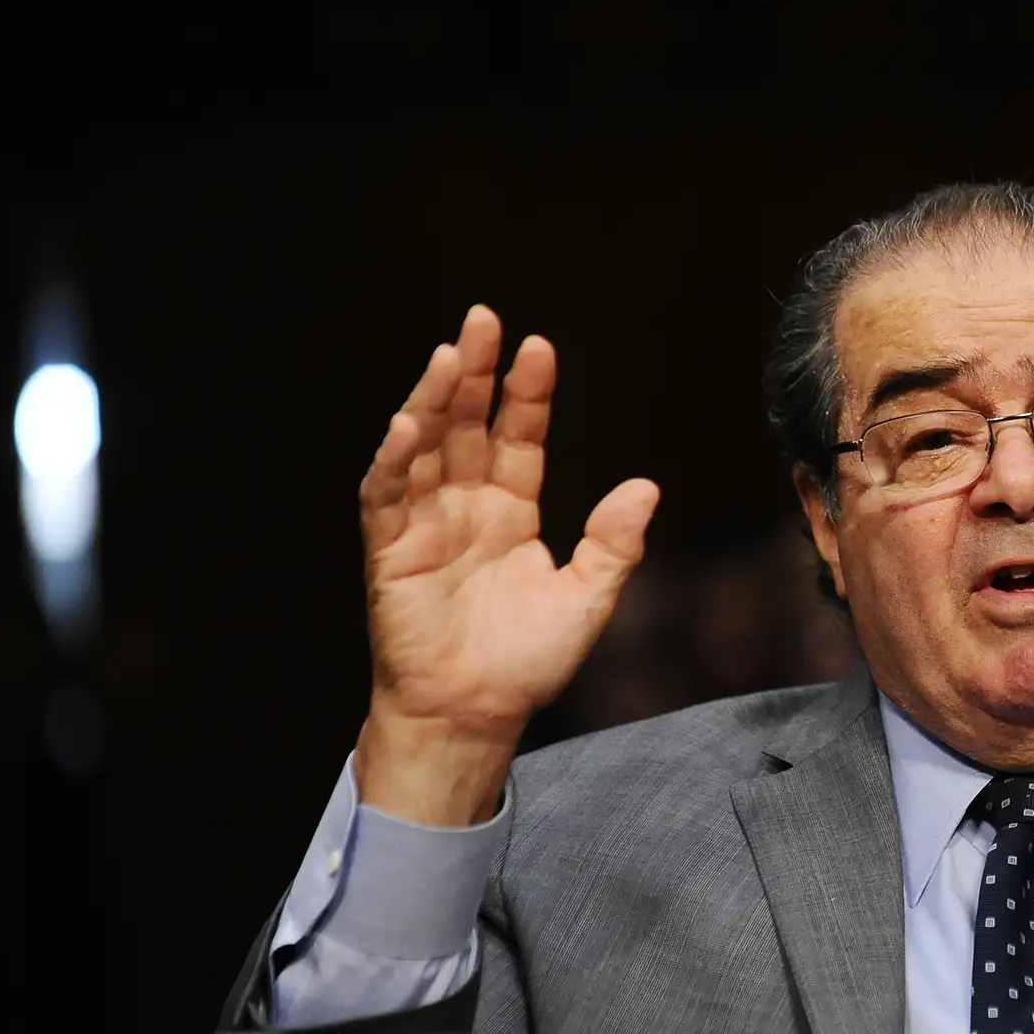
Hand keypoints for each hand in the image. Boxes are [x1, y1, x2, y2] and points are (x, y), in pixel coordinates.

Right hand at [353, 306, 659, 823]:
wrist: (476, 713)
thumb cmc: (526, 661)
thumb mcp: (586, 599)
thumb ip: (613, 544)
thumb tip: (646, 487)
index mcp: (511, 511)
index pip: (519, 437)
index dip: (527, 394)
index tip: (539, 348)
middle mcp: (466, 507)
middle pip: (467, 426)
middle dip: (473, 373)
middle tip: (483, 320)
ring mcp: (424, 524)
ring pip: (425, 448)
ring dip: (432, 400)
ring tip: (448, 354)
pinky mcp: (390, 552)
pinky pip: (387, 497)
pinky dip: (394, 460)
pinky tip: (407, 424)